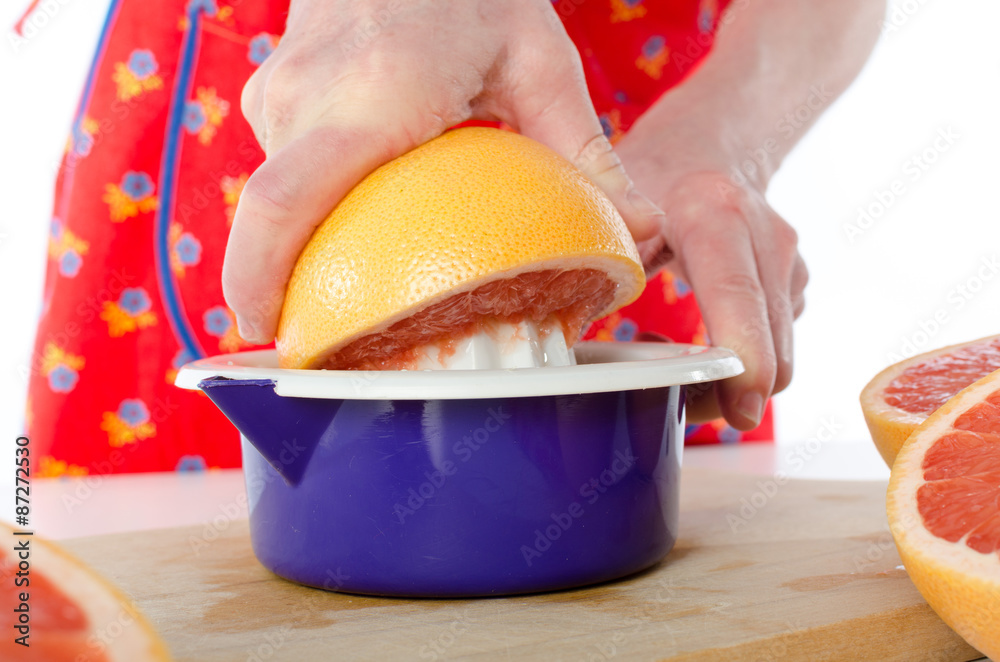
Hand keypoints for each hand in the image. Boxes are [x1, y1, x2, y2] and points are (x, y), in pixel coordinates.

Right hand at [223, 0, 664, 343]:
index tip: (267, 334)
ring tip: (352, 278)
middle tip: (326, 335)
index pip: (285, 202)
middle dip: (280, 285)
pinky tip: (357, 218)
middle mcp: (307, 95)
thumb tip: (639, 229)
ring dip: (303, 245)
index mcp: (375, 95)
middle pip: (271, 218)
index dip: (257, 280)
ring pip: (275, 198)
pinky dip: (310, 208)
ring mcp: (278, 90)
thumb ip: (585, 152)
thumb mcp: (539, 62)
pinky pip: (282, 169)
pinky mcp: (273, 90)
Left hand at [615, 118, 807, 430]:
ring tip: (663, 352)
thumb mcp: (611, 203)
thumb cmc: (655, 172)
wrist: (714, 139)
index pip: (737, 298)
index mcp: (715, 215)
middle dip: (726, 393)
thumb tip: (562, 330)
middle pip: (771, 348)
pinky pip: (774, 343)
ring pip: (777, 355)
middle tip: (668, 397)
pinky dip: (736, 358)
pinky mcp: (794, 285)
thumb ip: (596, 260)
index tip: (738, 408)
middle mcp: (766, 239)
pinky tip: (691, 338)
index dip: (742, 360)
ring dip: (726, 378)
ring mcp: (789, 264)